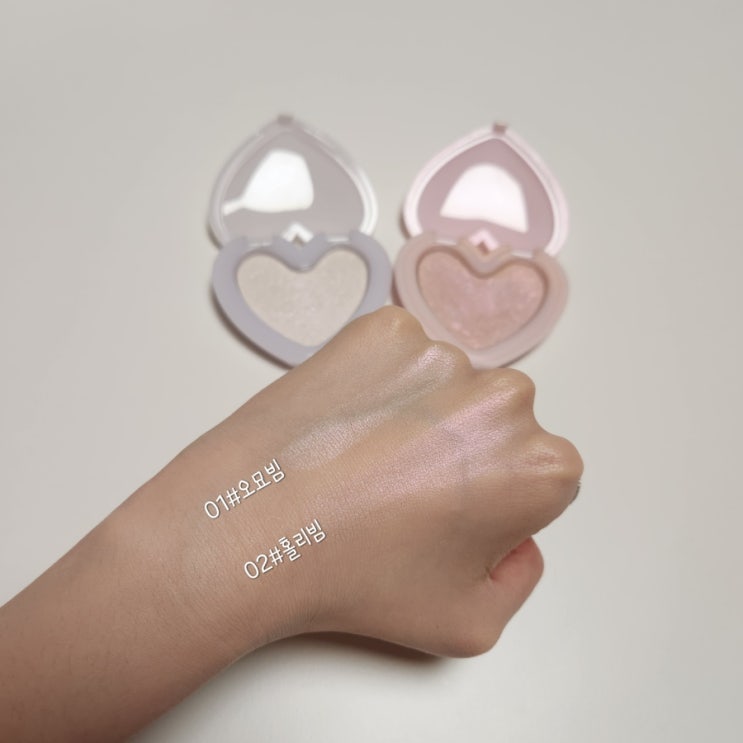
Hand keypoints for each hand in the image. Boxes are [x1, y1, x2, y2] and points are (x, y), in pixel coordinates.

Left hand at [201, 306, 582, 656]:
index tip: (446, 520)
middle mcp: (504, 396)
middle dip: (465, 453)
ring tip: (363, 457)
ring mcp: (440, 353)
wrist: (254, 527)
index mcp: (540, 467)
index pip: (538, 478)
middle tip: (401, 489)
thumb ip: (521, 580)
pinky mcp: (385, 328)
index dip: (495, 505)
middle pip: (496, 425)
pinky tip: (345, 422)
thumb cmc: (357, 578)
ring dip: (421, 414)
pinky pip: (400, 355)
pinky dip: (381, 381)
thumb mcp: (469, 623)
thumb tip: (515, 537)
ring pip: (447, 386)